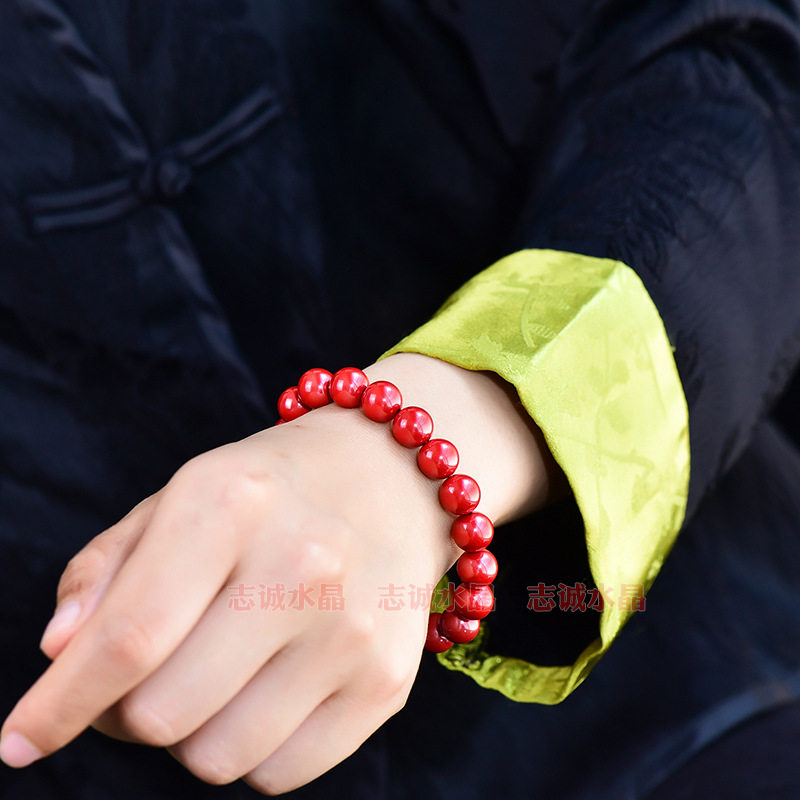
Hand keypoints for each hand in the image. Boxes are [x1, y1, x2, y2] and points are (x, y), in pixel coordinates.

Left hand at [0, 354, 558, 793]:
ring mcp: (352, 630)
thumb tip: (62, 652)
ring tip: (214, 676)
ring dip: (193, 733)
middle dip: (128, 712)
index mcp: (232, 503)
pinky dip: (252, 748)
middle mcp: (302, 565)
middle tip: (143, 677)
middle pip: (163, 714)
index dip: (58, 704)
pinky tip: (267, 687)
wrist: (392, 478)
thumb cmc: (272, 490)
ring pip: (218, 758)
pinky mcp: (387, 681)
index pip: (128, 636)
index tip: (20, 741)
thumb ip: (108, 568)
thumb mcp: (182, 494)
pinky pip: (280, 774)